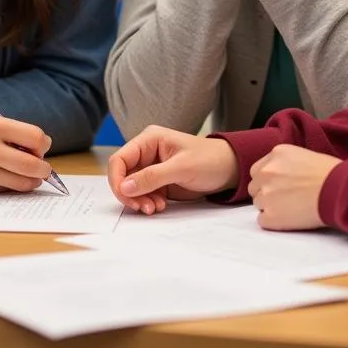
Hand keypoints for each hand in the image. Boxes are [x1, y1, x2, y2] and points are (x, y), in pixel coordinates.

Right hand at [0, 114, 53, 194]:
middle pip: (32, 164)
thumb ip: (11, 132)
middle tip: (43, 168)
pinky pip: (5, 189)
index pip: (34, 136)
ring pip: (22, 181)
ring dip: (33, 180)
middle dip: (44, 168)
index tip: (42, 146)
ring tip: (31, 175)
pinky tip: (8, 178)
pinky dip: (13, 185)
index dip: (43, 143)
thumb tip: (39, 150)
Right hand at [107, 125, 238, 214]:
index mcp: (149, 140)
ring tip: (155, 208)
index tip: (126, 197)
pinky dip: (147, 202)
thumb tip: (124, 187)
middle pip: (123, 175)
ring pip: (132, 187)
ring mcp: (152, 168)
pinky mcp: (159, 181)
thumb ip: (152, 177)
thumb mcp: (182, 168)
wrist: (230, 170)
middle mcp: (147, 152)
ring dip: (139, 200)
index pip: (120, 159)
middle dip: (130, 194)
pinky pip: (143, 194)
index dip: (117, 179)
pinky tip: (160, 206)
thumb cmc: (210, 160)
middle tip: (144, 207)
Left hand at [248, 145, 340, 231]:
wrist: (340, 191)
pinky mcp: (272, 216)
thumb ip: (285, 163)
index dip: (268, 180)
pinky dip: (273, 222)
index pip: (258, 170)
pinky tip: (289, 219)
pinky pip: (262, 220)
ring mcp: (267, 194)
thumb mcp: (304, 155)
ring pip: (258, 203)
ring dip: (270, 207)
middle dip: (267, 192)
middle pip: (255, 187)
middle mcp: (267, 172)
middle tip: (286, 198)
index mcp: (276, 154)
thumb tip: (281, 175)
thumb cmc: (332, 174)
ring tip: (291, 208)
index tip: (280, 186)